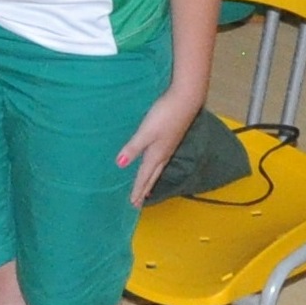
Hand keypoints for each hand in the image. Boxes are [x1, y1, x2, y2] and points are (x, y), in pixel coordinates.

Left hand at [117, 84, 202, 199]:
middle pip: (152, 176)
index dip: (137, 190)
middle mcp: (163, 154)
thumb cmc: (164, 115)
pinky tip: (156, 164)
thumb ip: (133, 148)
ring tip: (146, 190)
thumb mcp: (146, 132)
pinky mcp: (171, 138)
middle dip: (144, 190)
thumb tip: (119, 165)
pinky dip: (155, 169)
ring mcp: (169, 147)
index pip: (144, 177)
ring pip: (157, 169)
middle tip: (138, 203)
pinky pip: (161, 161)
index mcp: (156, 155)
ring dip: (150, 180)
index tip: (132, 204)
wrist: (186, 100)